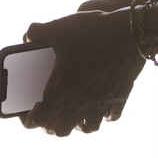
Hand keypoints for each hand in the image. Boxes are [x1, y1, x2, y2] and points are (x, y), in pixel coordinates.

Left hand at [20, 9, 143, 136]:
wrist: (131, 34)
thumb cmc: (92, 32)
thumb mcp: (59, 28)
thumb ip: (38, 32)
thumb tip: (28, 35)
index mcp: (60, 89)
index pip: (38, 119)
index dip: (28, 120)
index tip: (26, 115)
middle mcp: (79, 102)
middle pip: (60, 130)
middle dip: (51, 124)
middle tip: (50, 112)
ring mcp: (101, 103)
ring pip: (87, 128)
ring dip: (77, 123)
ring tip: (74, 111)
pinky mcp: (119, 98)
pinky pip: (110, 116)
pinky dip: (104, 114)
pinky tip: (101, 104)